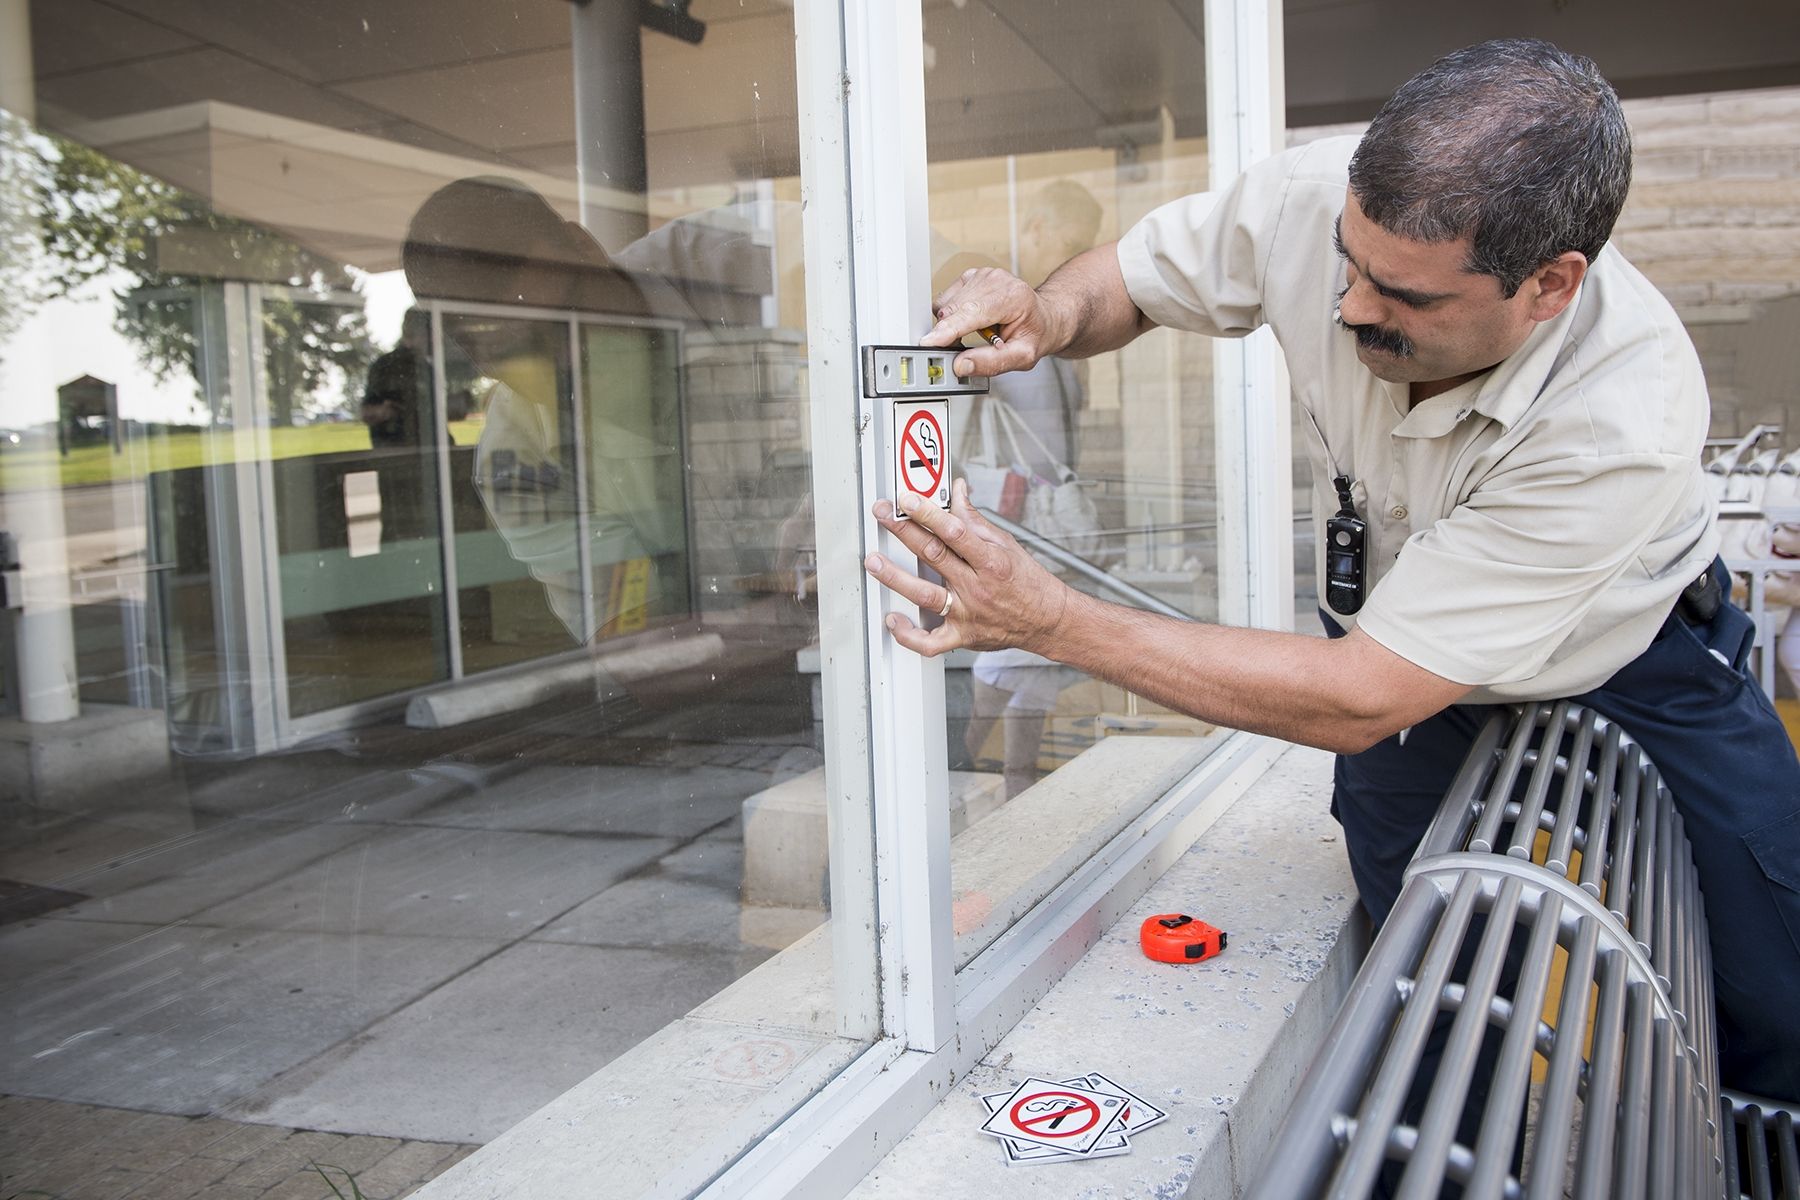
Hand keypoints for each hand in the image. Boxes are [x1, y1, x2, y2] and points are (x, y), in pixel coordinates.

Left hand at [864, 478, 1071, 657]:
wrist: (1047, 621)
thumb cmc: (1027, 582)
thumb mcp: (1006, 544)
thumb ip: (975, 520)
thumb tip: (957, 492)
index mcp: (991, 561)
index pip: (954, 532)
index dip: (928, 513)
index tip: (907, 499)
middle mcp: (977, 587)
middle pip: (934, 556)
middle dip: (903, 531)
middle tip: (882, 514)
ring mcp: (968, 614)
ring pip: (925, 596)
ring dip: (895, 578)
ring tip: (873, 561)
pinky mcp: (962, 636)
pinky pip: (930, 642)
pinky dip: (908, 635)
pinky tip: (893, 620)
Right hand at [922, 266, 1055, 378]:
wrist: (1044, 317)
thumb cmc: (1036, 334)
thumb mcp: (1023, 357)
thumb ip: (992, 363)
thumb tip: (961, 365)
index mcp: (1012, 296)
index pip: (972, 312)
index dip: (948, 329)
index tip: (929, 343)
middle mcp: (995, 280)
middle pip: (954, 309)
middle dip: (948, 334)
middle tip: (960, 352)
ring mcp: (981, 275)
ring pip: (946, 305)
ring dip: (952, 325)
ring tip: (977, 333)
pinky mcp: (970, 277)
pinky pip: (946, 300)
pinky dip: (952, 316)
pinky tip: (972, 321)